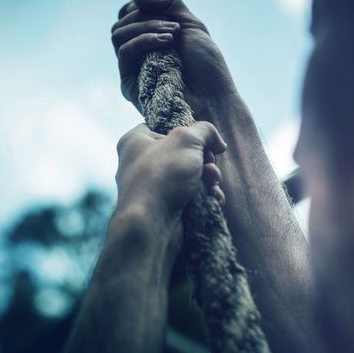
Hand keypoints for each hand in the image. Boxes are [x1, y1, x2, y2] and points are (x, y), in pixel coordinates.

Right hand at [111, 0, 238, 119]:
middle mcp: (137, 54)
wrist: (213, 97)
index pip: (127, 14)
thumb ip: (167, 4)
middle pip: (121, 23)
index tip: (167, 12)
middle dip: (145, 16)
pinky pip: (124, 52)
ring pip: (118, 34)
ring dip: (145, 26)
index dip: (142, 6)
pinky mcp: (129, 83)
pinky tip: (165, 42)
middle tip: (173, 26)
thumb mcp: (191, 24)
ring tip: (173, 34)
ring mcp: (132, 68)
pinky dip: (143, 40)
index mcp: (148, 40)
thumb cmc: (206, 65)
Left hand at [114, 121, 226, 241]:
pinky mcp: (166, 208)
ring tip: (212, 183)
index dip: (184, 130)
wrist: (151, 225)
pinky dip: (206, 196)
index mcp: (135, 142)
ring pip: (191, 175)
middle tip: (208, 164)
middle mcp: (141, 163)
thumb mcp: (187, 139)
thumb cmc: (161, 176)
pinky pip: (191, 196)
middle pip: (183, 152)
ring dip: (209, 178)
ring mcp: (154, 187)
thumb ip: (205, 131)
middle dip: (204, 159)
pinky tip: (212, 198)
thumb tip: (218, 142)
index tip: (200, 139)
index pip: (162, 126)